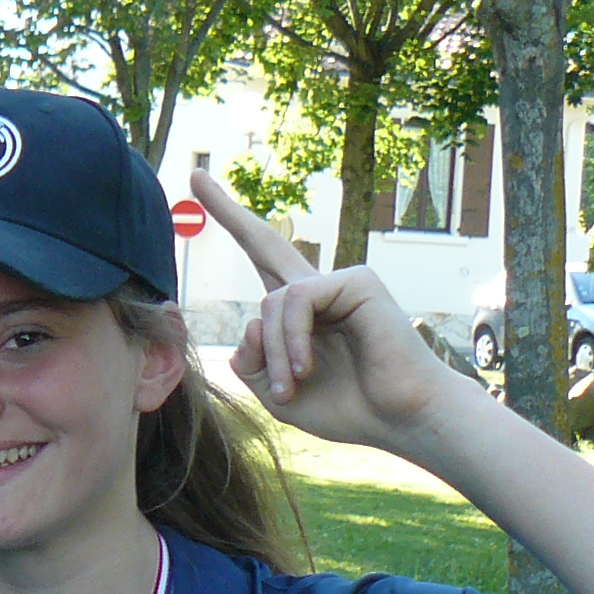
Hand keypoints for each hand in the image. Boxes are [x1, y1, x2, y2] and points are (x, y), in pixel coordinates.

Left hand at [194, 171, 464, 454]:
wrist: (398, 418)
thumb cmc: (347, 408)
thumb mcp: (276, 393)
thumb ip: (251, 362)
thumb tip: (251, 321)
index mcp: (299, 314)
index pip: (262, 266)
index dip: (234, 232)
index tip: (203, 195)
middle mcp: (316, 291)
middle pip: (266, 243)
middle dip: (228, 212)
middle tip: (195, 175)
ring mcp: (338, 282)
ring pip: (272, 305)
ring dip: (273, 352)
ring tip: (291, 386)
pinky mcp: (357, 281)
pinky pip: (297, 301)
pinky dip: (292, 339)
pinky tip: (304, 367)